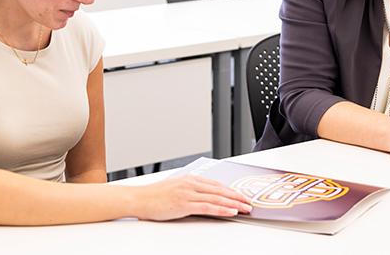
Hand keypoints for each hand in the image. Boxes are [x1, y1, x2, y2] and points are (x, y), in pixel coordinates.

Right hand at [132, 174, 251, 220]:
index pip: (216, 184)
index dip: (231, 190)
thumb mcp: (177, 187)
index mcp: (191, 178)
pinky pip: (207, 207)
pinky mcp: (184, 204)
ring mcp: (188, 193)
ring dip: (233, 203)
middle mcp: (191, 183)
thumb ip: (192, 190)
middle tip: (249, 202)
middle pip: (220, 190)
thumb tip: (206, 196)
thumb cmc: (156, 195)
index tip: (242, 195)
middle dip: (237, 196)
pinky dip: (221, 209)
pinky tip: (230, 211)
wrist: (140, 198)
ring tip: (245, 208)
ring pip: (216, 198)